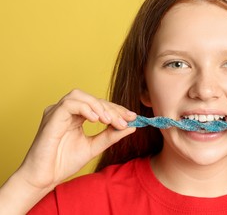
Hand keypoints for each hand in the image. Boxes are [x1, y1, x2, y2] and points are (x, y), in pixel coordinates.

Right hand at [20, 89, 136, 189]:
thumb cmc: (64, 162)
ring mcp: (57, 112)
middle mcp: (66, 111)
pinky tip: (95, 120)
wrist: (45, 178)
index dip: (117, 110)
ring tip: (109, 121)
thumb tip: (132, 127)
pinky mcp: (51, 117)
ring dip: (98, 106)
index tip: (133, 117)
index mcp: (76, 116)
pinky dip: (85, 108)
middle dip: (111, 109)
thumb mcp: (94, 147)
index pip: (99, 106)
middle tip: (125, 121)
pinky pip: (69, 104)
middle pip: (92, 99)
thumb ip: (111, 135)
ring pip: (80, 96)